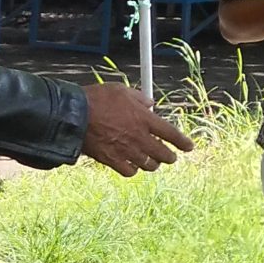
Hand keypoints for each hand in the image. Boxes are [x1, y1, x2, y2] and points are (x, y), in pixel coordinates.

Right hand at [79, 84, 193, 175]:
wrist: (74, 115)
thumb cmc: (97, 99)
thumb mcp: (122, 90)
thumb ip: (139, 97)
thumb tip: (150, 103)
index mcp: (144, 119)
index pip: (172, 134)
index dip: (183, 142)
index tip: (189, 147)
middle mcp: (139, 137)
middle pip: (163, 154)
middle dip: (170, 157)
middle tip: (171, 157)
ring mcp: (126, 150)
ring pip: (148, 165)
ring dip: (153, 164)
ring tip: (152, 163)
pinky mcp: (112, 160)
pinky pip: (129, 172)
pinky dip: (133, 170)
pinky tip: (132, 166)